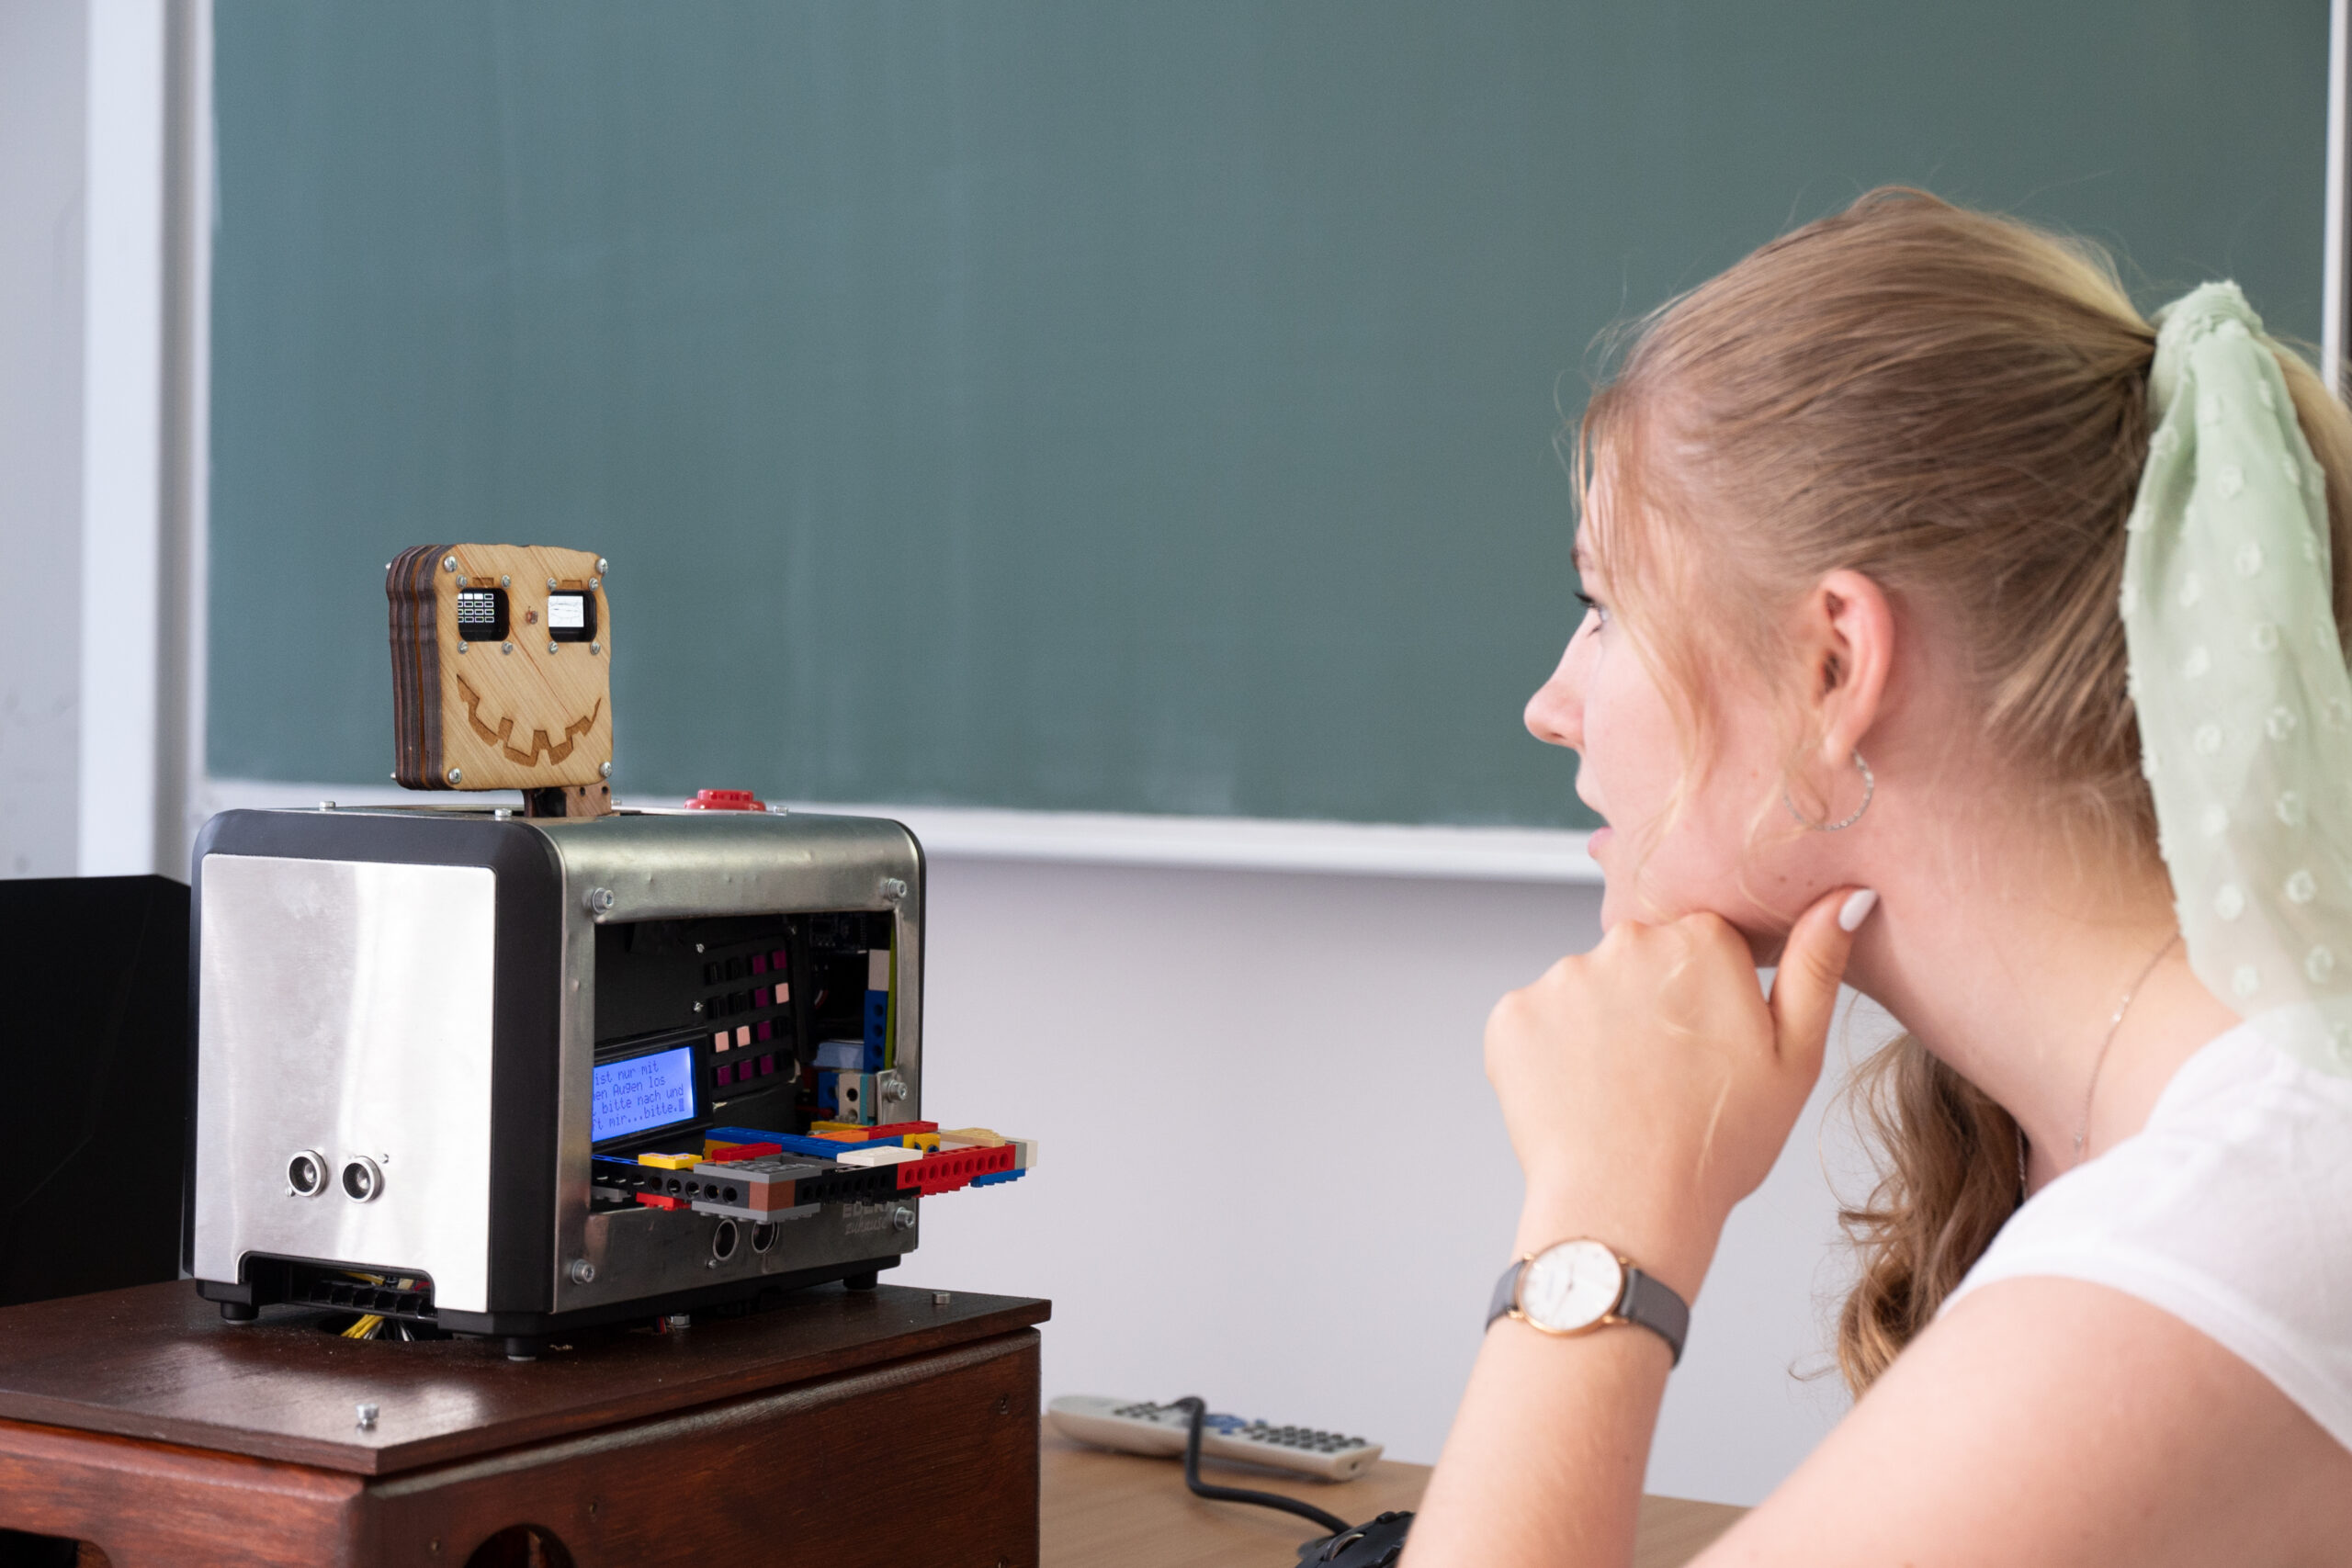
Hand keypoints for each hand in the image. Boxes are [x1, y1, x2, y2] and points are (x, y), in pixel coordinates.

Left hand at [1483, 887, 1872, 1299]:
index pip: (1701, 942)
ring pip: (1586, 991)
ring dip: (1599, 1028)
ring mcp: (1561, 977)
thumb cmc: (1717, 1146)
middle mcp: (1626, 941)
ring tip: (1621, 1091)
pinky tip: (1578, 1097)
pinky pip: (1536, 1022)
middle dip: (1649, 1002)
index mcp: (1700, 941)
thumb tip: (1847, 897)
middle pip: (1639, 959)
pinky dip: (1550, 1054)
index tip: (1707, 1044)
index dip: (1707, 996)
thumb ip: (1817, 967)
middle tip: (1665, 1074)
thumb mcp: (1795, 1060)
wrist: (1627, 1212)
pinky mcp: (1511, 1015)